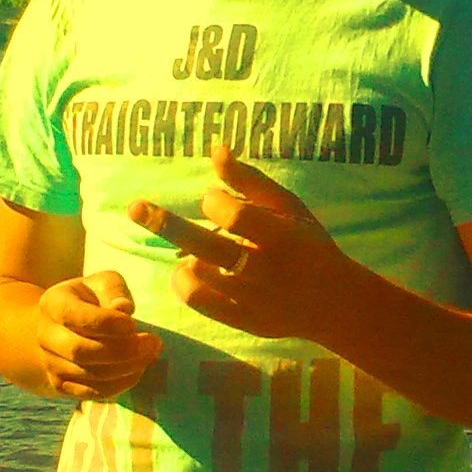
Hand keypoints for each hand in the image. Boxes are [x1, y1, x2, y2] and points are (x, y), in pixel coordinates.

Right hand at [35, 271, 161, 400]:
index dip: (108, 323)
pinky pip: (92, 392)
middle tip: (153, 343)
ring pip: (88, 374)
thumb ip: (114, 291)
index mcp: (53, 303)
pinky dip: (119, 385)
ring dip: (125, 368)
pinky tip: (137, 370)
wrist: (63, 326)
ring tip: (149, 355)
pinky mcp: (61, 384)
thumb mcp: (103, 283)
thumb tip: (124, 309)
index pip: (76, 317)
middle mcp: (45, 335)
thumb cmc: (91, 300)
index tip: (133, 324)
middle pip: (80, 351)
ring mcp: (50, 362)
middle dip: (122, 350)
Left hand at [129, 144, 351, 340]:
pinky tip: (191, 270)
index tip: (215, 202)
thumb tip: (216, 149)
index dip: (215, 202)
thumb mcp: (289, 207)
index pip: (234, 215)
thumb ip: (251, 181)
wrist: (335, 302)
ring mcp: (253, 300)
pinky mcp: (244, 322)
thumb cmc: (308, 244)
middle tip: (136, 208)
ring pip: (197, 276)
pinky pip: (199, 302)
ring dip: (185, 258)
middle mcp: (266, 270)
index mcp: (282, 237)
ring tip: (193, 253)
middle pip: (206, 246)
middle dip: (166, 223)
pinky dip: (186, 282)